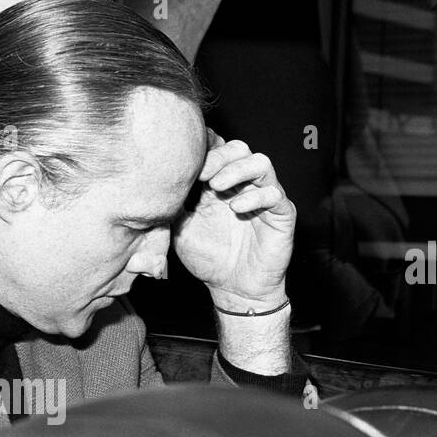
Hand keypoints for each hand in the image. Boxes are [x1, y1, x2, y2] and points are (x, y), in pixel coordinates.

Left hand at [173, 133, 296, 310]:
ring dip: (238, 169)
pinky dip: (256, 196)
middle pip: (239, 149)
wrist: (232, 288)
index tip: (187, 159)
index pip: (217, 150)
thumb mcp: (181, 230)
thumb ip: (173, 207)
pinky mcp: (281, 213)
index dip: (205, 148)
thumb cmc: (208, 258)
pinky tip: (236, 208)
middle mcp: (242, 185)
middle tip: (202, 173)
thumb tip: (155, 186)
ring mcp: (263, 196)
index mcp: (219, 183)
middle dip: (219, 156)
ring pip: (260, 163)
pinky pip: (274, 194)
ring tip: (217, 186)